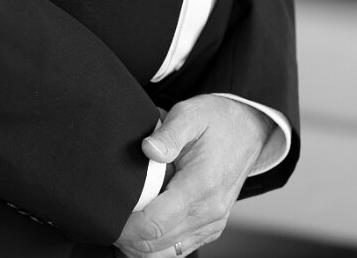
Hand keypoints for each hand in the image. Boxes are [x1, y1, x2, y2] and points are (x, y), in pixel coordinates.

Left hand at [115, 95, 272, 255]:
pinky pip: (179, 249)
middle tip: (109, 217)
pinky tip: (144, 223)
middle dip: (127, 237)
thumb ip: (168, 133)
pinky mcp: (211, 228)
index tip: (108, 214)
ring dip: (141, 244)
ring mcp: (212, 224)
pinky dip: (157, 244)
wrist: (248, 129)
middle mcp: (209, 213)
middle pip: (156, 246)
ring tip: (125, 220)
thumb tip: (148, 149)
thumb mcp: (190, 113)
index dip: (126, 226)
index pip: (154, 224)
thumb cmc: (217, 120)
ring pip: (166, 254)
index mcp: (201, 186)